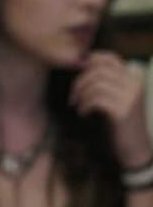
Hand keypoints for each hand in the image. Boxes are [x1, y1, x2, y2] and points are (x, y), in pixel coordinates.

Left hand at [71, 52, 151, 170]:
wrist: (133, 148)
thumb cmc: (119, 123)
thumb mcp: (115, 98)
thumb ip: (106, 83)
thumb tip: (83, 65)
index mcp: (134, 77)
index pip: (110, 58)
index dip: (90, 62)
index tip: (77, 74)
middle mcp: (134, 83)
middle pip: (99, 70)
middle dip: (79, 81)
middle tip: (73, 97)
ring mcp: (130, 96)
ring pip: (96, 83)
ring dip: (80, 94)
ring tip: (77, 106)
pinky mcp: (122, 110)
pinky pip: (96, 99)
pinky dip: (84, 105)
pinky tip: (83, 114)